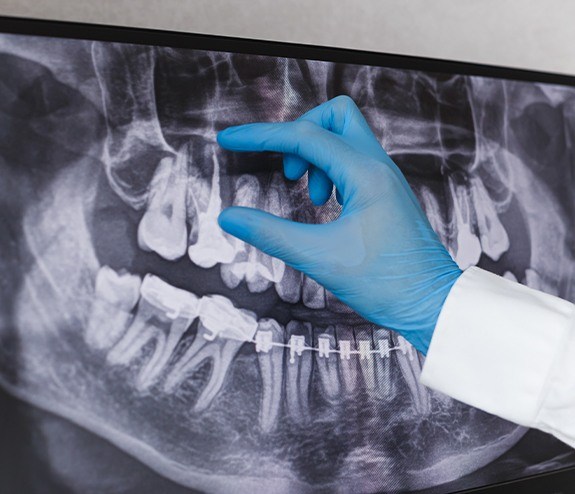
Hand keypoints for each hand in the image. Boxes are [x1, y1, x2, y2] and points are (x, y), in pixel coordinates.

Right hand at [217, 96, 461, 354]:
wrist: (433, 305)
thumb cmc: (387, 283)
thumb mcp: (320, 258)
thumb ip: (270, 234)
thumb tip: (229, 217)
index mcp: (365, 174)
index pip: (303, 137)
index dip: (260, 136)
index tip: (228, 141)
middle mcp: (379, 168)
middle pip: (335, 116)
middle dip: (300, 134)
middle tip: (289, 172)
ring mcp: (385, 179)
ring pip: (346, 138)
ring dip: (316, 157)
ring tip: (312, 197)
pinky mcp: (386, 195)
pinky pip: (353, 163)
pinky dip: (330, 172)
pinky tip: (326, 204)